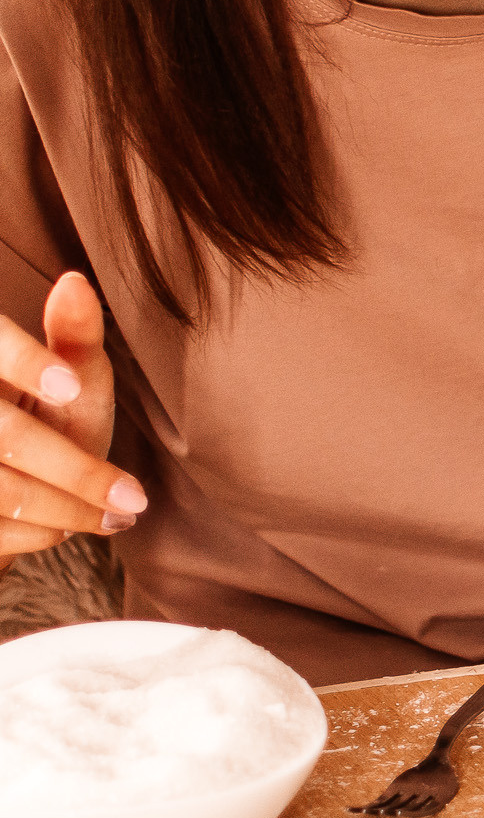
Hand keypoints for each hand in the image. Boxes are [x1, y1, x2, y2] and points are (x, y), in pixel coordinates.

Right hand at [0, 272, 144, 554]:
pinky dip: (36, 535)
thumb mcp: (70, 381)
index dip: (24, 361)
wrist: (12, 485)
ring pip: (2, 489)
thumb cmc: (50, 421)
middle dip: (77, 474)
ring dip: (65, 511)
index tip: (68, 386)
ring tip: (113, 518)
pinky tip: (65, 530)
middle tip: (136, 500)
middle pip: (9, 436)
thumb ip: (74, 338)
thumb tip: (76, 282)